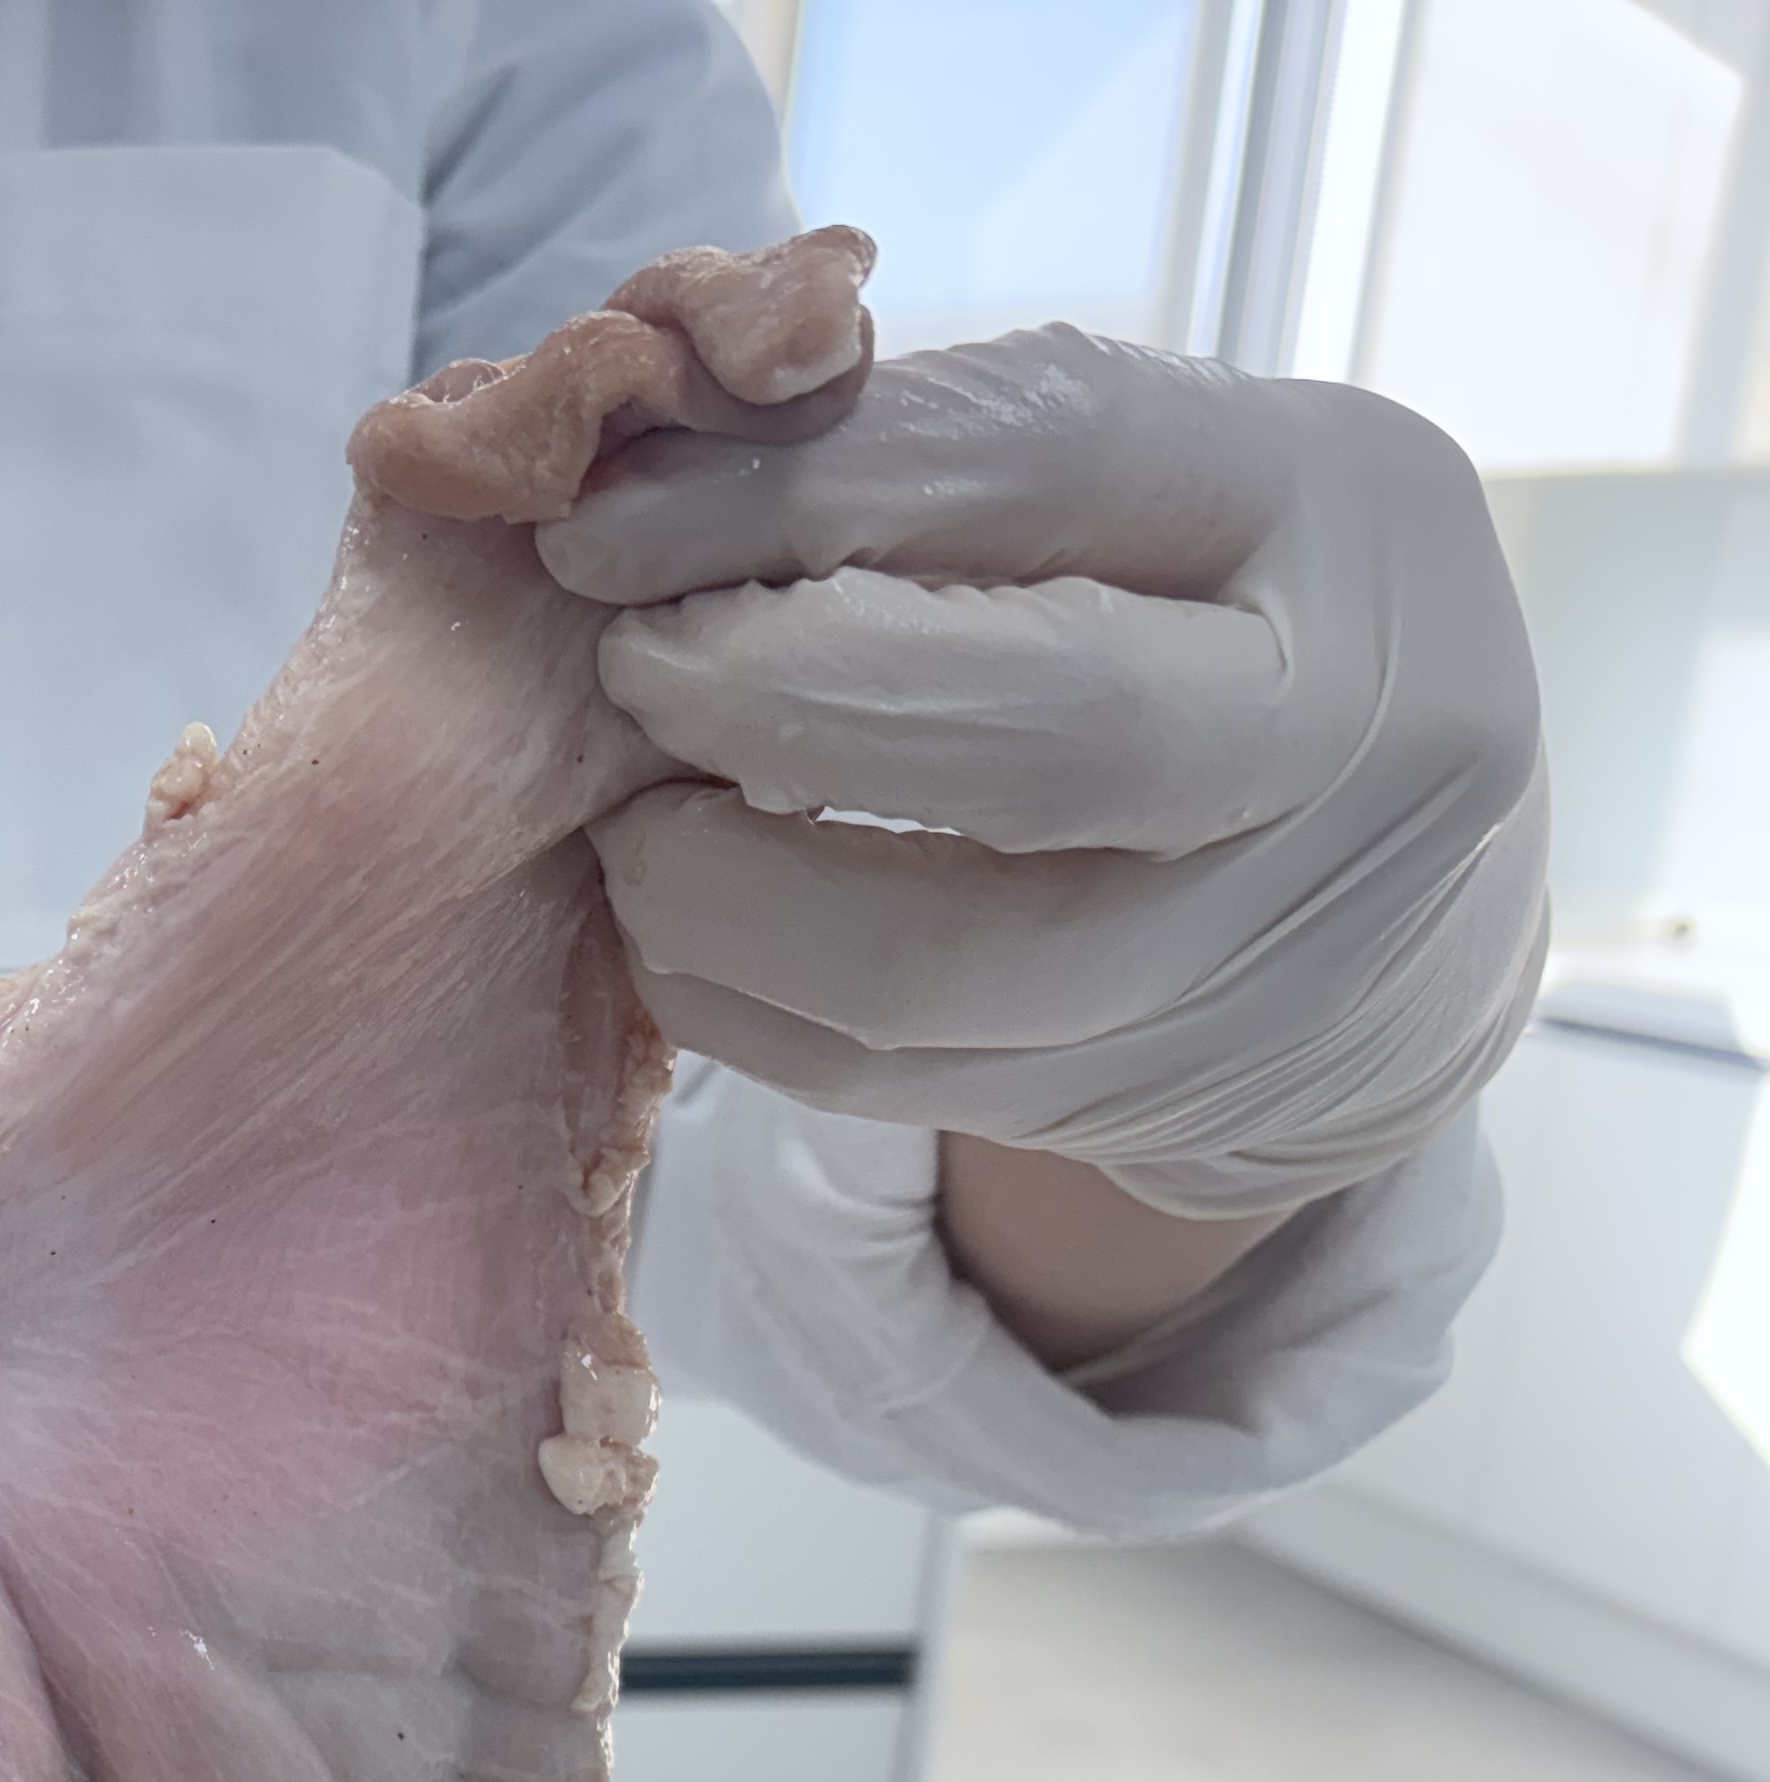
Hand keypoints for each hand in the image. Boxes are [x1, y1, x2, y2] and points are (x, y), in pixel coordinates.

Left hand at [540, 325, 1548, 1226]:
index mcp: (1342, 508)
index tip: (606, 517)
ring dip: (716, 890)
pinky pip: (880, 1079)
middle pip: (1045, 735)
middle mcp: (1343, 738)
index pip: (1056, 461)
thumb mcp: (1163, 495)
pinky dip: (733, 998)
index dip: (798, 487)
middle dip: (776, 696)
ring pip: (932, 963)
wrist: (1392, 938)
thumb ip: (946, 461)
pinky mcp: (1145, 1105)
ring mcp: (1261, 953)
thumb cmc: (1222, 638)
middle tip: (627, 671)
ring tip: (631, 822)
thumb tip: (642, 460)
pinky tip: (681, 925)